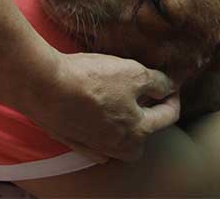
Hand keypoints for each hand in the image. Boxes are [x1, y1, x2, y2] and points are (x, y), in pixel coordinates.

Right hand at [16, 51, 180, 162]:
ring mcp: (93, 146)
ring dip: (125, 128)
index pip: (168, 117)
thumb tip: (169, 86)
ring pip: (118, 144)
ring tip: (123, 104)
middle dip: (150, 120)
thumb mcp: (134, 73)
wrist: (45, 86)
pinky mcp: (73, 140)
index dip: (174, 96)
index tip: (173, 83)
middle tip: (148, 97)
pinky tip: (100, 116)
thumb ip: (157, 82)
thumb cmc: (93, 80)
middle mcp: (117, 146)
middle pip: (143, 139)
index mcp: (137, 131)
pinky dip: (102, 131)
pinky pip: (95, 142)